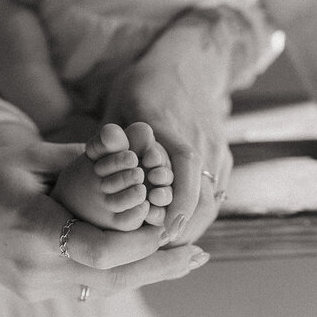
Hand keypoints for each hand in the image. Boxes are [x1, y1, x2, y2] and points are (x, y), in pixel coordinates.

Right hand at [0, 142, 208, 300]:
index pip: (103, 250)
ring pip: (101, 288)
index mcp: (33, 227)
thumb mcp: (34, 156)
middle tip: (199, 254)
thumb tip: (133, 159)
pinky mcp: (31, 291)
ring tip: (184, 262)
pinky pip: (84, 286)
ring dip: (145, 275)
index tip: (171, 225)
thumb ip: (85, 162)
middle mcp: (33, 266)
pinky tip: (143, 264)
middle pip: (112, 278)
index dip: (143, 242)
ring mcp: (31, 285)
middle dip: (160, 266)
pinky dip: (117, 275)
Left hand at [104, 7, 238, 242]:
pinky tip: (179, 228)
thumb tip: (91, 164)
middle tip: (155, 252)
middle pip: (202, 196)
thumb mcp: (118, 105)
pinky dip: (200, 212)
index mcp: (169, 127)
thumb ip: (109, 139)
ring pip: (213, 199)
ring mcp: (217, 148)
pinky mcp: (224, 154)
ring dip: (192, 225)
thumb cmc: (143, 87)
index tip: (158, 234)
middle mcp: (200, 139)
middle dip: (182, 229)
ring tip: (165, 247)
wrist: (188, 64)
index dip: (174, 206)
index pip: (183, 171)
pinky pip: (217, 192)